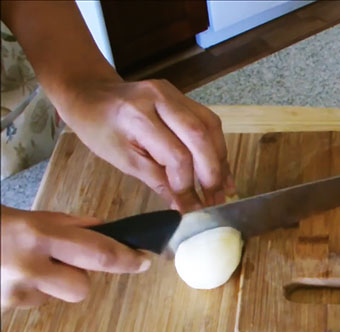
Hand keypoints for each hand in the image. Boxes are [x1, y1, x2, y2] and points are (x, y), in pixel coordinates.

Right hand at [1, 206, 150, 309]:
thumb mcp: (29, 215)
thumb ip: (69, 224)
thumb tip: (105, 228)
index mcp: (39, 234)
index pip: (99, 252)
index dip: (127, 259)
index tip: (144, 262)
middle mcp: (29, 265)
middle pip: (82, 286)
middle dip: (79, 275)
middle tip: (59, 259)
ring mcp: (14, 290)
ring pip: (56, 296)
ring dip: (51, 284)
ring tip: (24, 263)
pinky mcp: (3, 306)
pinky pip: (33, 302)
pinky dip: (29, 291)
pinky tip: (9, 273)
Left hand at [57, 78, 233, 211]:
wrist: (92, 94)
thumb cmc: (99, 128)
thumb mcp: (122, 159)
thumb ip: (157, 180)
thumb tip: (184, 206)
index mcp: (138, 117)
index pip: (176, 155)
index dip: (187, 184)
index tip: (192, 208)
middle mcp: (160, 99)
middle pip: (200, 137)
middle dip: (212, 173)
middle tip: (216, 199)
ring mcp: (175, 93)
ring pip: (210, 127)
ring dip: (220, 159)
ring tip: (224, 186)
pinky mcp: (184, 96)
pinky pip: (209, 121)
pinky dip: (216, 146)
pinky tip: (221, 167)